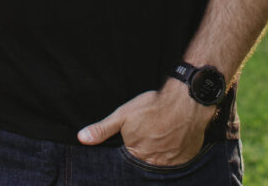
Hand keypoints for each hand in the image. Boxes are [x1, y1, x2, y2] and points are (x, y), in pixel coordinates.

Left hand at [77, 81, 214, 165]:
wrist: (186, 102)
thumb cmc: (153, 107)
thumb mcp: (123, 115)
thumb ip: (102, 129)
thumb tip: (81, 138)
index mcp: (136, 156)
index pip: (128, 163)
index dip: (130, 152)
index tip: (135, 141)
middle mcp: (154, 165)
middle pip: (144, 164)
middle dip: (144, 154)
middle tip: (149, 137)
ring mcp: (171, 164)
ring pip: (160, 164)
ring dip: (158, 154)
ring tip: (160, 139)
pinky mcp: (186, 159)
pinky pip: (176, 162)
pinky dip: (173, 154)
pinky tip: (172, 140)